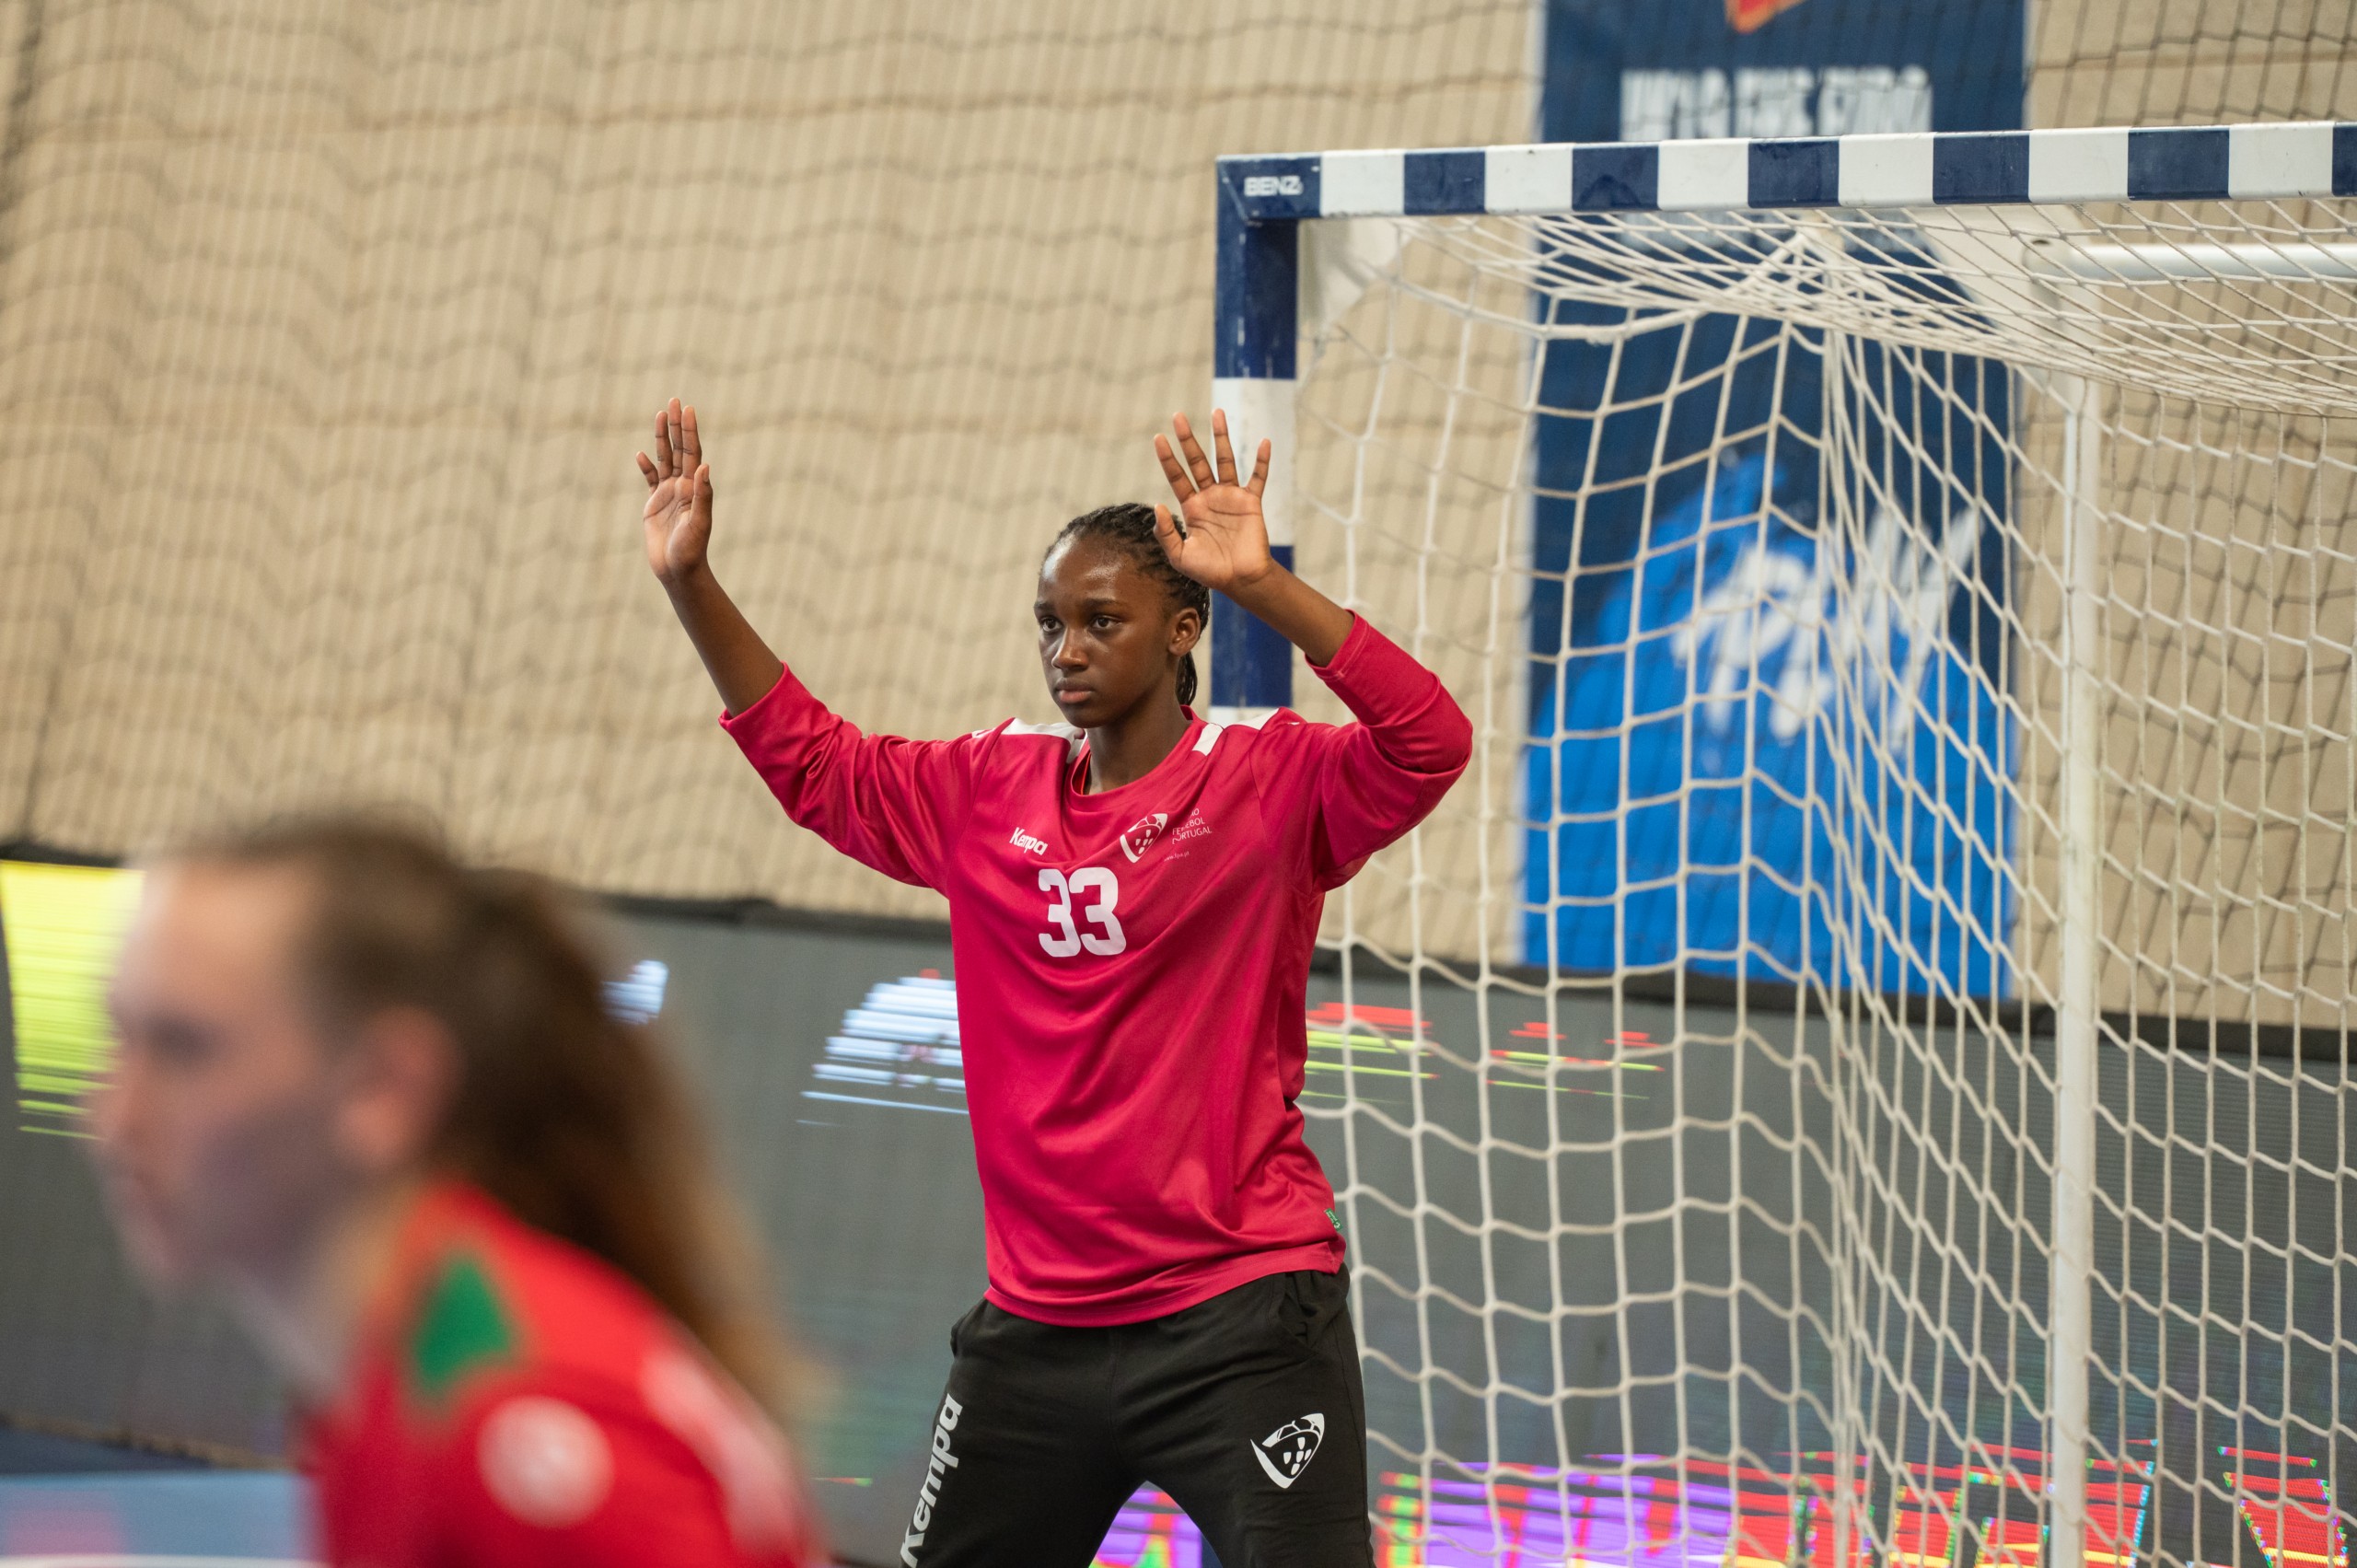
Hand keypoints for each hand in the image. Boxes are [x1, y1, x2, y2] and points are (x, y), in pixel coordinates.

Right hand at [636, 398, 711, 584]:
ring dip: (662, 438)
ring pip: (664, 460)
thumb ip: (703, 495)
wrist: (678, 571)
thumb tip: (705, 466)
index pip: (692, 452)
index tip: (688, 409)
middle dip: (677, 425)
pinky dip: (646, 468)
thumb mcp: (699, 523)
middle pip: (679, 449)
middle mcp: (683, 487)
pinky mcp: (654, 505)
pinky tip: (641, 455)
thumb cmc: (691, 550)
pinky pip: (650, 481)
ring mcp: (668, 494)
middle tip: (675, 400)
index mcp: (694, 488)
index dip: (689, 431)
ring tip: (660, 415)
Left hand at [1151, 410, 1275, 594]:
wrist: (1240, 580)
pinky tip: (1263, 442)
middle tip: (1177, 415)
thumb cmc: (1209, 572)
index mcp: (1191, 507)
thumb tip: (1158, 504)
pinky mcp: (1251, 502)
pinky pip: (1258, 478)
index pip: (1176, 476)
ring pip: (1225, 460)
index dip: (1167, 457)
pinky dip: (1262, 461)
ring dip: (1221, 437)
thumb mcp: (1179, 556)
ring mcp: (1231, 497)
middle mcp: (1210, 497)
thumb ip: (1165, 533)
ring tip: (1217, 413)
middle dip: (1188, 439)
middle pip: (1197, 461)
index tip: (1159, 437)